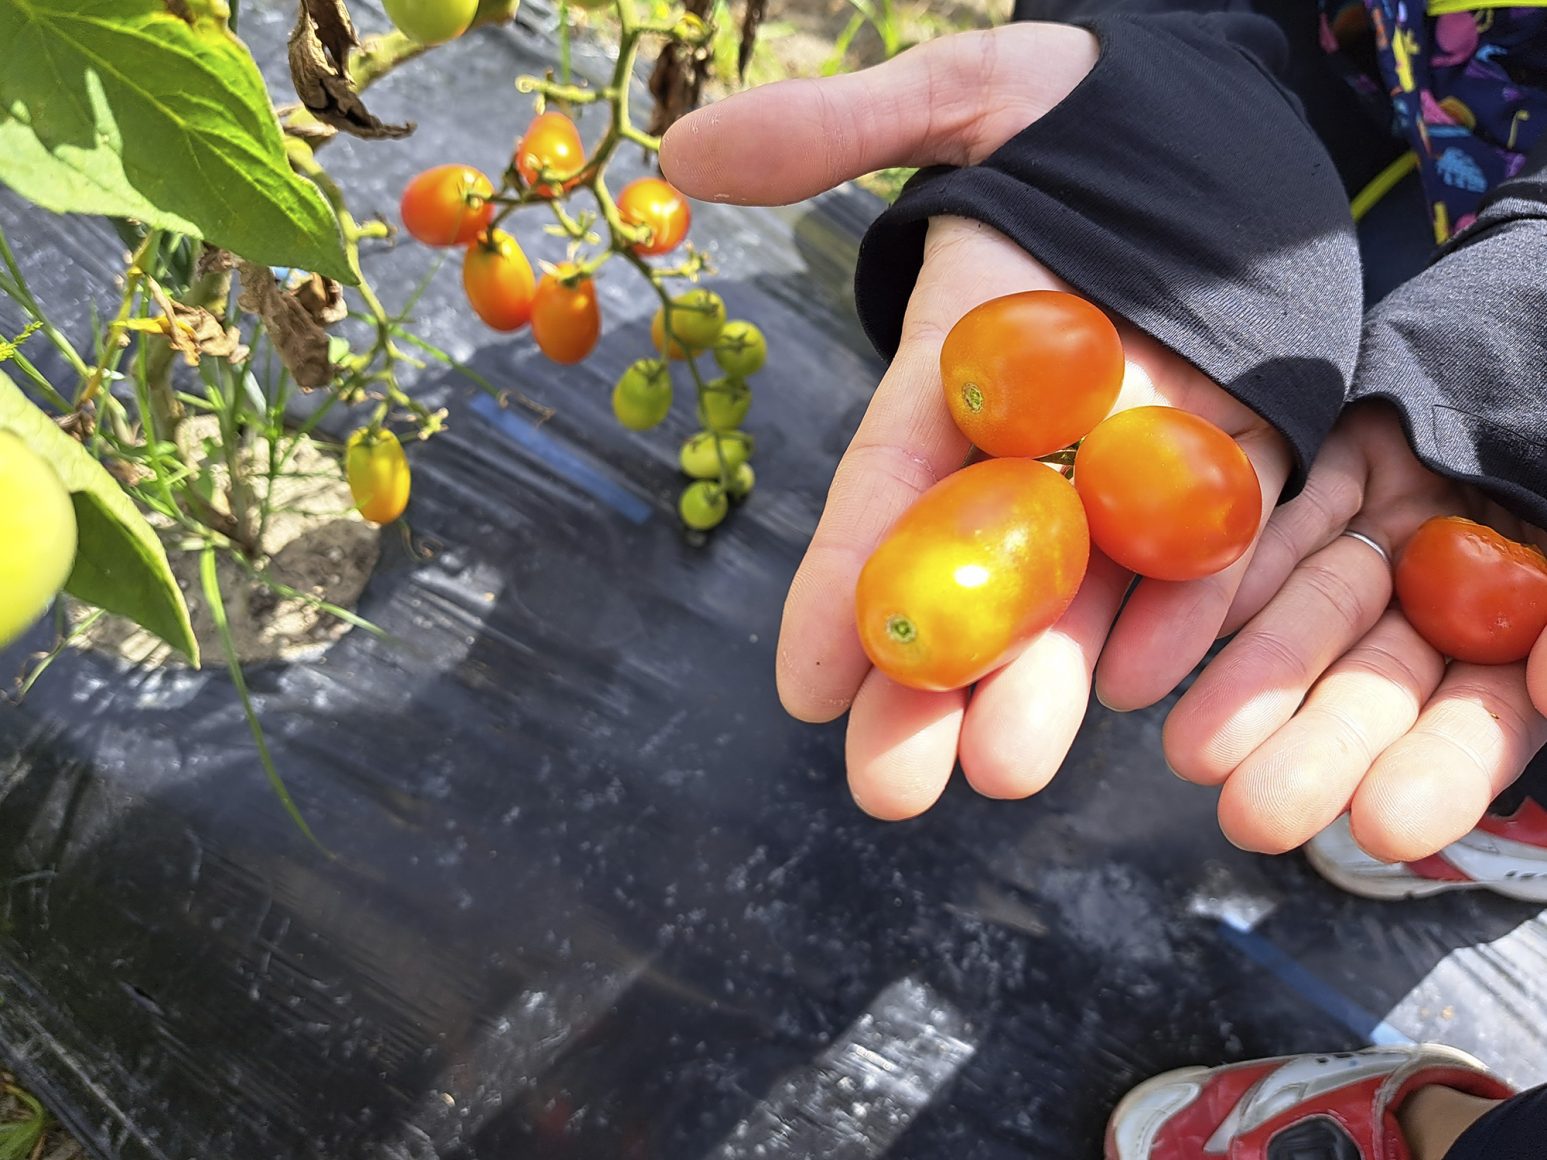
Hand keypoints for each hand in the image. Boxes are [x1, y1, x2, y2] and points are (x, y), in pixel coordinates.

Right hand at [661, 26, 1291, 817]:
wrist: (1230, 115)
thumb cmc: (1087, 106)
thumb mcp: (969, 98)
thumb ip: (838, 131)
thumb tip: (682, 157)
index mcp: (964, 367)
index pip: (887, 487)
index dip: (841, 586)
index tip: (801, 686)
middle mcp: (1040, 437)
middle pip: (978, 573)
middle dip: (933, 684)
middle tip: (891, 783)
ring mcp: (1139, 459)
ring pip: (1087, 587)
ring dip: (1047, 682)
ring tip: (1006, 769)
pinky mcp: (1242, 458)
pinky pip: (1213, 548)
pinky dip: (1181, 614)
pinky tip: (1142, 685)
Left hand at [1164, 402, 1546, 861]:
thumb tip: (1546, 691)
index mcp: (1525, 633)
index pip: (1482, 721)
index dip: (1438, 773)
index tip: (1383, 825)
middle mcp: (1457, 596)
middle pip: (1378, 684)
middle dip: (1315, 748)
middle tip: (1249, 816)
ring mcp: (1398, 532)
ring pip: (1317, 614)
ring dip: (1252, 678)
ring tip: (1188, 750)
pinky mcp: (1347, 464)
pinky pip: (1290, 518)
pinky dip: (1241, 570)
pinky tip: (1185, 629)